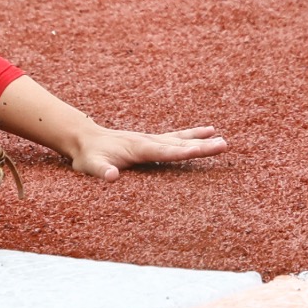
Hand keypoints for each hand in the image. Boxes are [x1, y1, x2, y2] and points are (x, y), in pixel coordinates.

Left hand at [64, 125, 225, 180]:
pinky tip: (208, 131)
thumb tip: (111, 176)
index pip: (163, 152)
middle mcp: (148, 141)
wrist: (83, 138)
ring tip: (223, 140)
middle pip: (178, 145)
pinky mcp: (151, 141)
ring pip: (180, 139)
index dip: (180, 152)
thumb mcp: (89, 166)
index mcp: (137, 149)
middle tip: (224, 145)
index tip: (198, 150)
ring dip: (202, 140)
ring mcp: (151, 139)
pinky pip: (176, 138)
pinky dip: (193, 135)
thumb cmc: (87, 156)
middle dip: (201, 146)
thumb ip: (100, 171)